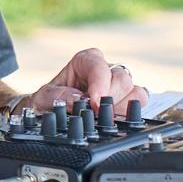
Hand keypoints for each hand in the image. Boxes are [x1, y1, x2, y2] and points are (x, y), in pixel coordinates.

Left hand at [25, 48, 147, 117]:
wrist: (52, 114)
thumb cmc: (50, 101)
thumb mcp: (43, 97)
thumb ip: (57, 96)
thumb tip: (78, 99)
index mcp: (86, 60)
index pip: (100, 66)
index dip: (99, 85)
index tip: (93, 103)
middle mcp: (106, 69)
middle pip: (122, 79)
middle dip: (110, 100)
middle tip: (96, 113)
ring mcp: (119, 85)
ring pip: (136, 92)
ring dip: (121, 108)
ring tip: (102, 118)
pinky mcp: (127, 100)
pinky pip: (139, 105)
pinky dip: (129, 115)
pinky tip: (112, 121)